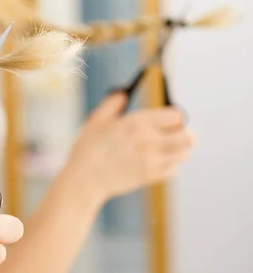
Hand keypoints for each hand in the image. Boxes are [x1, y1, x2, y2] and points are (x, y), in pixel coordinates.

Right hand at [65, 92, 194, 200]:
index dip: (174, 115)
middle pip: (187, 136)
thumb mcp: (96, 120)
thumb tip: (123, 94)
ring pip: (184, 154)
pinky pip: (174, 169)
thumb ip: (112, 104)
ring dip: (180, 149)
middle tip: (174, 132)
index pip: (176, 115)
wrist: (84, 179)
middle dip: (184, 132)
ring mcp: (152, 161)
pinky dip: (170, 164)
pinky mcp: (151, 177)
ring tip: (167, 147)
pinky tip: (158, 160)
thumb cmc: (88, 148)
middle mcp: (149, 141)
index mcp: (137, 123)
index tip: (167, 118)